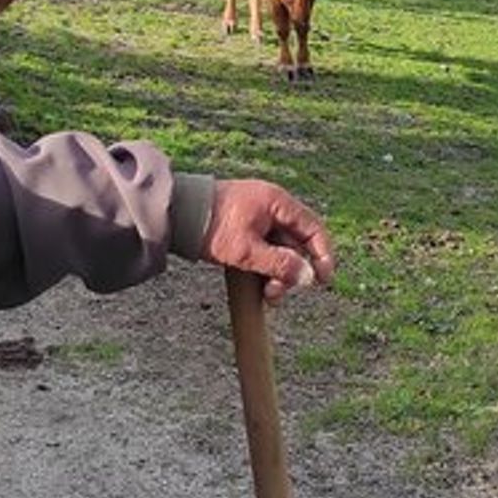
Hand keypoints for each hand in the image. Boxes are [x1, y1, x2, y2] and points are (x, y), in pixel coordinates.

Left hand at [199, 179, 335, 303]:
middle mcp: (271, 206)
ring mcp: (257, 217)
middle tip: (277, 294)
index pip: (313, 228)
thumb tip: (307, 277)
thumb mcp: (246, 251)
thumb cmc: (210, 226)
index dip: (322, 255)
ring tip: (265, 295)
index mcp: (277, 202)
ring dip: (277, 274)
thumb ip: (279, 264)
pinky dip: (264, 267)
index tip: (323, 279)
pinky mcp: (244, 228)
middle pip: (296, 244)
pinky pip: (264, 249)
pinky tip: (257, 285)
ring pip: (280, 250)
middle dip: (291, 273)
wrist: (174, 214)